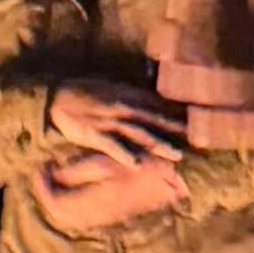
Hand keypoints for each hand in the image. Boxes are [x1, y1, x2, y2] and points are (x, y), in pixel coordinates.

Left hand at [40, 140, 187, 233]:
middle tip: (44, 173)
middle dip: (47, 194)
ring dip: (59, 199)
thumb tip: (52, 175)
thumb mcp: (106, 162)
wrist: (177, 178)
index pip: (55, 203)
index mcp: (93, 201)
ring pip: (71, 216)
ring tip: (56, 177)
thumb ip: (76, 172)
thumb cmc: (142, 163)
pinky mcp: (114, 215)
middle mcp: (97, 216)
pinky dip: (73, 203)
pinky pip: (84, 216)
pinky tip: (75, 184)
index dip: (42, 186)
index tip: (39, 168)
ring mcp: (107, 218)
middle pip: (60, 214)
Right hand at [50, 78, 184, 157]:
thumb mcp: (110, 87)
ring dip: (159, 144)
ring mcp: (109, 121)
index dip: (177, 113)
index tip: (197, 121)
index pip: (158, 105)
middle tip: (198, 140)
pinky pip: (112, 147)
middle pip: (154, 120)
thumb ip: (131, 93)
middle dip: (176, 130)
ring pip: (140, 134)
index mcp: (126, 95)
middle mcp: (122, 107)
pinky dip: (125, 155)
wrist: (55, 97)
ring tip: (177, 155)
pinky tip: (137, 165)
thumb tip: (152, 100)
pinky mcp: (95, 134)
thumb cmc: (82, 92)